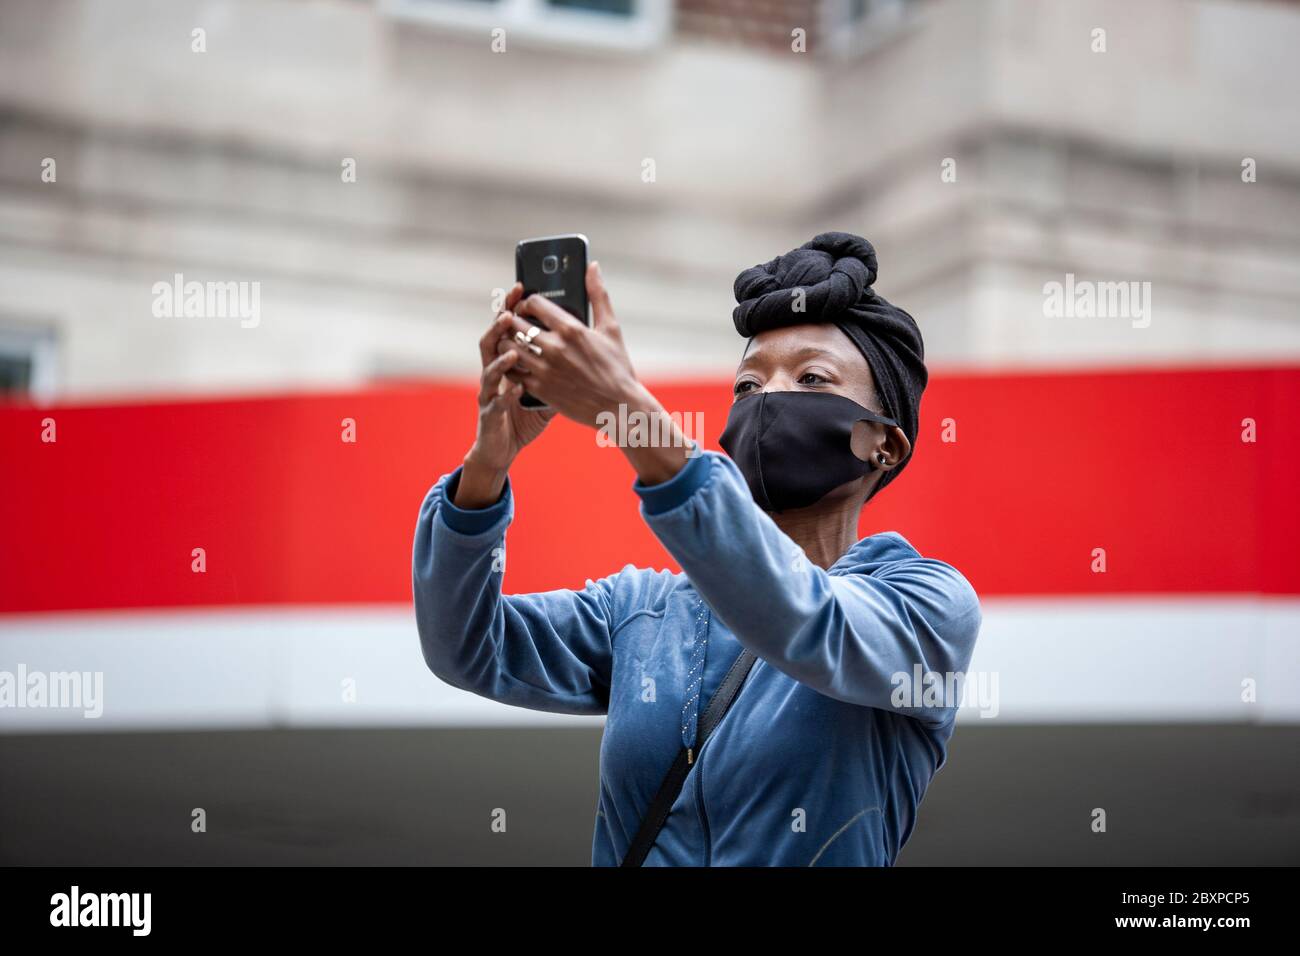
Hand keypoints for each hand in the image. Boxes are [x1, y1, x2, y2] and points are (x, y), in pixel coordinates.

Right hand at [455, 283, 556, 507]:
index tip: (523, 289)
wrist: (507, 443)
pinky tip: (516, 387)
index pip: (507, 326)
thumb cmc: (525, 411)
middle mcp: (496, 370)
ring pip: (489, 366)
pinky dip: (504, 392)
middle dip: (501, 322)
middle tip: (513, 306)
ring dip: (500, 354)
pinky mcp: (491, 412)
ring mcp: (491, 390)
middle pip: (494, 338)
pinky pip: (495, 400)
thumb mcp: (542, 382)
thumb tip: (577, 332)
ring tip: (513, 345)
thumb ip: (555, 358)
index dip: (512, 306)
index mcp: (509, 358)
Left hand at [496, 262, 640, 428]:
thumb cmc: (618, 367)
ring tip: (513, 340)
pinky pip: (512, 371)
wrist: (619, 407)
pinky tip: (516, 362)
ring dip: (507, 341)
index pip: (534, 303)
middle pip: (515, 323)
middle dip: (512, 319)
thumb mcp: (611, 328)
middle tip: (516, 321)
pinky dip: (510, 365)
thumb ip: (598, 295)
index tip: (529, 306)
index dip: (527, 302)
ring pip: (509, 347)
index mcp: (571, 329)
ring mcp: (545, 369)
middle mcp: (555, 347)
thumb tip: (592, 266)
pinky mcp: (540, 388)